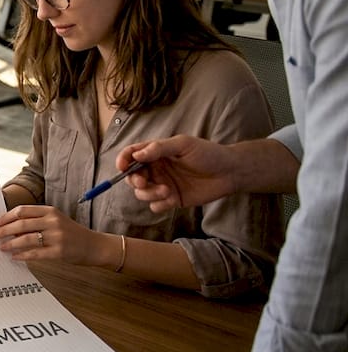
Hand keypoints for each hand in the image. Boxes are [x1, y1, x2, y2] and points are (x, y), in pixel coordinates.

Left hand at [0, 205, 106, 265]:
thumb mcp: (55, 220)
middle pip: (22, 224)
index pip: (23, 210)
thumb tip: (12, 227)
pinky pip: (35, 254)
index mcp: (50, 211)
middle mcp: (53, 221)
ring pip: (26, 239)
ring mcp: (57, 236)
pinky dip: (22, 255)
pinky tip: (15, 257)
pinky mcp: (59, 252)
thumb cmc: (71, 233)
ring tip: (2, 247)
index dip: (7, 217)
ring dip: (11, 243)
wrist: (93, 245)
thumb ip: (37, 221)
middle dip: (5, 230)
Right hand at [117, 136, 236, 212]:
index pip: (131, 155)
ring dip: (149, 194)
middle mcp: (156, 169)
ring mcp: (162, 185)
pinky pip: (155, 206)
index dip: (123, 160)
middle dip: (135, 180)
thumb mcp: (183, 144)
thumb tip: (137, 155)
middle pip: (132, 177)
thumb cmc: (208, 153)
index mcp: (156, 153)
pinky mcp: (171, 200)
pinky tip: (174, 199)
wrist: (230, 172)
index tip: (122, 167)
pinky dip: (161, 204)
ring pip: (141, 193)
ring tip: (167, 191)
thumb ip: (159, 148)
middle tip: (144, 182)